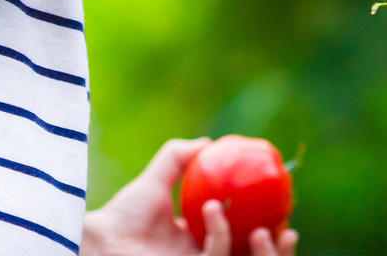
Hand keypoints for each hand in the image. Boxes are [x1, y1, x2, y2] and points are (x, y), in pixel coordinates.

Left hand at [81, 138, 297, 255]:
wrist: (100, 241)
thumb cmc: (122, 214)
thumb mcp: (156, 180)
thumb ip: (179, 158)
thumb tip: (209, 142)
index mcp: (200, 248)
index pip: (244, 246)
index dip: (268, 234)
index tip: (284, 210)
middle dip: (278, 255)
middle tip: (287, 229)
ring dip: (262, 254)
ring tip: (261, 229)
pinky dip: (220, 234)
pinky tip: (212, 209)